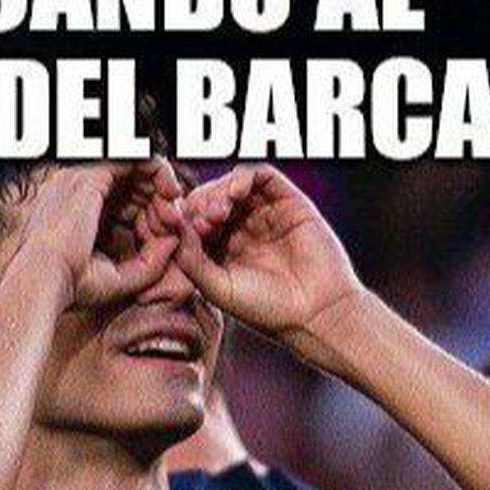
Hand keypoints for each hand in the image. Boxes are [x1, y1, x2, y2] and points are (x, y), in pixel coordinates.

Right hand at [19, 161, 181, 308]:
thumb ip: (149, 263)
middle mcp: (77, 190)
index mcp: (77, 212)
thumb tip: (174, 240)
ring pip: (136, 167)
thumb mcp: (118, 278)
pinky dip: (159, 171)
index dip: (150, 218)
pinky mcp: (92, 174)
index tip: (165, 240)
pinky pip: (135, 157)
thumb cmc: (72, 286)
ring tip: (173, 215)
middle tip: (174, 226)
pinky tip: (171, 194)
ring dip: (161, 188)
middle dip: (159, 204)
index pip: (123, 202)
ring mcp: (83, 178)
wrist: (44, 278)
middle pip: (131, 184)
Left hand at [172, 167, 363, 362]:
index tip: (184, 230)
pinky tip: (236, 193)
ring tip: (220, 211)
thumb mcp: (218, 288)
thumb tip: (175, 225)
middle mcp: (243, 230)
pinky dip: (244, 178)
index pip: (195, 222)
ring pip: (233, 185)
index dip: (186, 219)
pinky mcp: (288, 202)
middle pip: (211, 199)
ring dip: (220, 191)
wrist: (314, 312)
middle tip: (205, 221)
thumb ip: (191, 259)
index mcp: (222, 251)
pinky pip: (262, 177)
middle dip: (202, 204)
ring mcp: (265, 214)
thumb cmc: (266, 309)